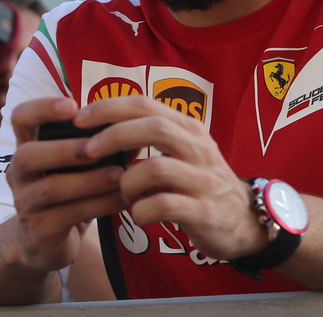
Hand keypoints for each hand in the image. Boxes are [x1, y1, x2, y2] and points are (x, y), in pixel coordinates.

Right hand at [4, 97, 127, 272]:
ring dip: (89, 179)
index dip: (42, 109)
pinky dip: (100, 205)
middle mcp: (18, 172)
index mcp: (27, 145)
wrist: (43, 241)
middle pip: (27, 155)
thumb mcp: (76, 164)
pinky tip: (123, 199)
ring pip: (50, 188)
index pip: (21, 117)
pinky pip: (69, 214)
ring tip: (120, 174)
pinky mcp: (40, 229)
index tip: (73, 106)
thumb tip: (139, 123)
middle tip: (98, 147)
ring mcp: (25, 203)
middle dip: (65, 149)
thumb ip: (100, 142)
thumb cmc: (66, 191)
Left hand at [75, 96, 267, 262]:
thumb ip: (151, 135)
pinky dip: (142, 211)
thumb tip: (99, 126)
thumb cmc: (200, 181)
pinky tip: (138, 215)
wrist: (244, 219)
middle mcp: (198, 147)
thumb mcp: (182, 150)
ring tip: (121, 194)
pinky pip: (165, 206)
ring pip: (156, 169)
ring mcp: (203, 180)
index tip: (79, 118)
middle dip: (113, 136)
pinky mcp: (204, 211)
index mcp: (188, 127)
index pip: (145, 103)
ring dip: (126, 182)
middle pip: (152, 128)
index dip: (109, 107)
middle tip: (87, 152)